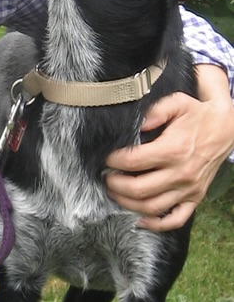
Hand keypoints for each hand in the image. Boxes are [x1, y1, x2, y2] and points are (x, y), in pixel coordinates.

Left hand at [105, 64, 233, 231]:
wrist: (225, 127)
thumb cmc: (196, 113)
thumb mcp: (176, 102)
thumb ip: (154, 111)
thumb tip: (136, 124)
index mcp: (173, 149)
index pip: (134, 161)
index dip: (114, 161)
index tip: (106, 158)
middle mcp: (181, 173)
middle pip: (139, 189)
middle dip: (115, 185)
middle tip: (105, 177)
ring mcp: (189, 189)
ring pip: (152, 207)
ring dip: (128, 204)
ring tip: (114, 193)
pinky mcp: (195, 198)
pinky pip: (176, 219)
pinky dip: (156, 224)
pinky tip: (140, 220)